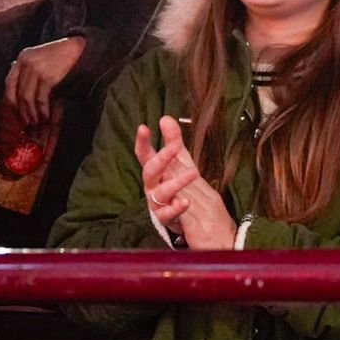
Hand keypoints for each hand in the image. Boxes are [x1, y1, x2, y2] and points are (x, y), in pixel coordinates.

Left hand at [4, 36, 86, 124]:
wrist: (76, 46)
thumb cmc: (59, 52)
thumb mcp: (38, 55)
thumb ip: (27, 67)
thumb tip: (18, 85)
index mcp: (22, 58)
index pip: (9, 83)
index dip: (10, 99)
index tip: (15, 111)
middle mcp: (25, 64)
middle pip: (18, 92)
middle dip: (21, 110)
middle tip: (25, 121)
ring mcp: (36, 70)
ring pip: (27, 97)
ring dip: (30, 112)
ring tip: (35, 121)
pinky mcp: (47, 77)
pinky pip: (41, 98)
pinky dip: (42, 109)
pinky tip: (45, 115)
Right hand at [135, 116, 235, 249]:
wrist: (197, 220)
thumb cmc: (183, 188)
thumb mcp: (182, 162)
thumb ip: (173, 141)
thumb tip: (166, 118)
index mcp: (157, 173)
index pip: (146, 156)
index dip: (143, 143)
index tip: (144, 127)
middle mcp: (153, 188)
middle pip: (150, 172)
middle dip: (161, 158)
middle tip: (174, 147)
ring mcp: (158, 204)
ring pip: (160, 192)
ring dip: (176, 182)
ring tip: (193, 173)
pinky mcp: (168, 220)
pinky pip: (167, 215)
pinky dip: (176, 207)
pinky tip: (185, 202)